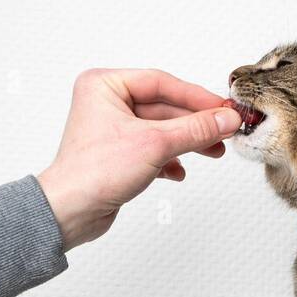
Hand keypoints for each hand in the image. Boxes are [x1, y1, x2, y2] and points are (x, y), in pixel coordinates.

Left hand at [37, 69, 241, 249]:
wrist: (70, 212)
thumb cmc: (93, 173)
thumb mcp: (155, 144)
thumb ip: (195, 129)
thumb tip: (226, 119)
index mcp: (104, 85)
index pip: (161, 83)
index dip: (196, 96)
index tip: (224, 108)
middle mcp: (106, 103)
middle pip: (164, 107)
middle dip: (195, 123)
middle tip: (224, 131)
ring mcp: (112, 130)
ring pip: (161, 129)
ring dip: (188, 142)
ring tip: (213, 152)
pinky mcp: (117, 154)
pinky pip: (152, 149)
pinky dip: (169, 159)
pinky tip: (179, 172)